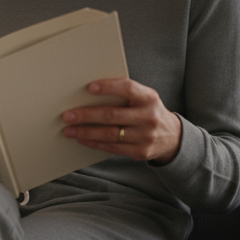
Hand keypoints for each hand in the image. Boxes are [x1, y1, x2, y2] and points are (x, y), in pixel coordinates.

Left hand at [61, 79, 182, 163]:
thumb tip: (89, 94)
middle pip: (112, 115)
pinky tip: (82, 139)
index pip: (128, 88)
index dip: (108, 87)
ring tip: (69, 130)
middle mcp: (148, 117)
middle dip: (86, 115)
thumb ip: (124, 95)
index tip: (88, 87)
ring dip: (86, 132)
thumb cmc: (148, 112)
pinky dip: (94, 143)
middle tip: (67, 115)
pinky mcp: (140, 152)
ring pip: (110, 134)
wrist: (172, 137)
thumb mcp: (144, 99)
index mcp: (149, 98)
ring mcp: (145, 136)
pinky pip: (112, 148)